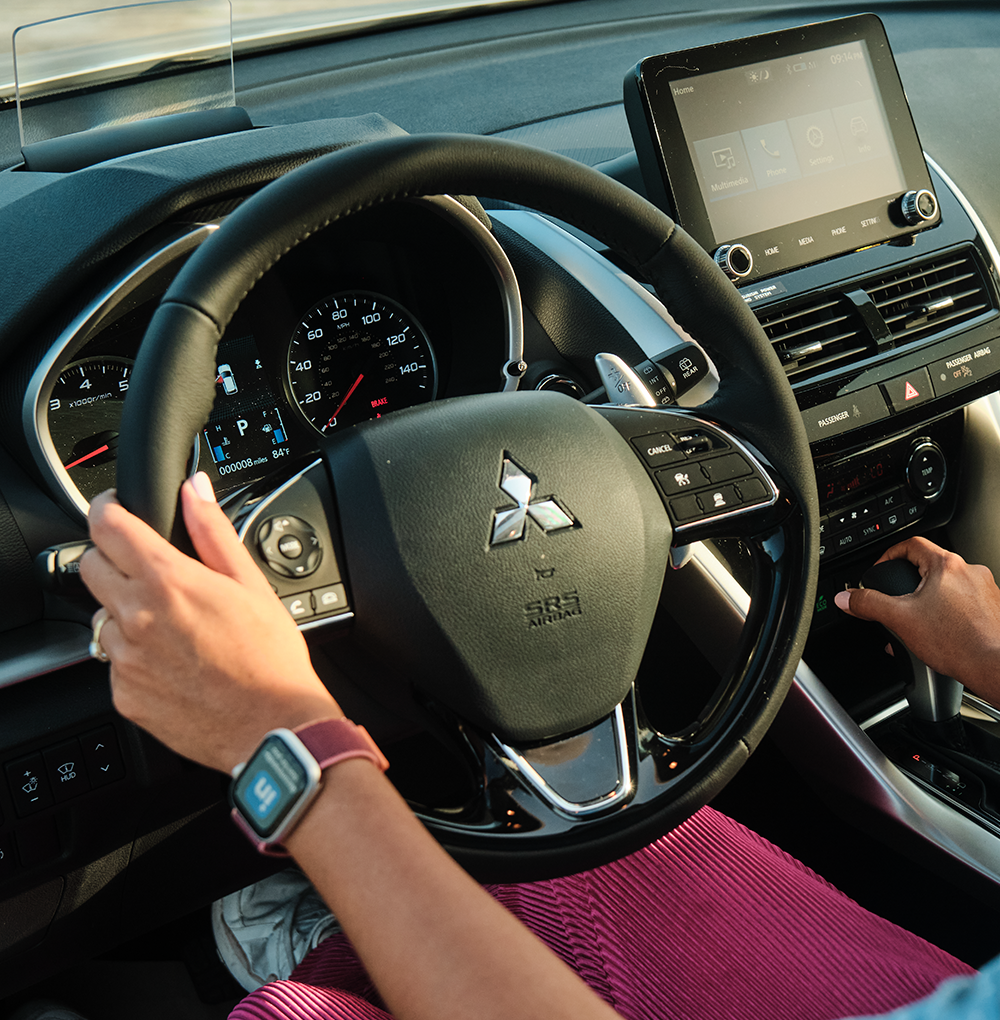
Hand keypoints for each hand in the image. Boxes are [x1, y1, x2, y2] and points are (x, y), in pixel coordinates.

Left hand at [80, 473, 341, 772]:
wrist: (273, 728)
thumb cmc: (272, 659)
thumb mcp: (253, 584)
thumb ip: (214, 531)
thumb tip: (195, 489)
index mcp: (168, 581)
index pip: (107, 525)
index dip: (108, 507)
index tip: (116, 508)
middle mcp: (136, 617)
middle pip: (91, 565)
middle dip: (113, 557)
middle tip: (149, 568)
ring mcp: (124, 660)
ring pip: (102, 616)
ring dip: (126, 610)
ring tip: (174, 625)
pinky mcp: (123, 694)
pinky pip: (115, 661)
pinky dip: (136, 655)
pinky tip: (176, 661)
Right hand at [835, 537, 999, 705]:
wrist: (994, 667)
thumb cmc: (958, 642)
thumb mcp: (900, 619)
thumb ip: (869, 604)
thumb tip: (847, 598)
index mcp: (947, 565)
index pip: (912, 544)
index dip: (890, 555)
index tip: (881, 569)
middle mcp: (970, 572)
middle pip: (929, 568)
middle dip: (908, 586)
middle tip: (896, 602)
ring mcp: (985, 590)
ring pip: (946, 588)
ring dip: (927, 603)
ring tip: (916, 624)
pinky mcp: (993, 609)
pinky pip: (963, 604)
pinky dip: (946, 615)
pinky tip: (937, 635)